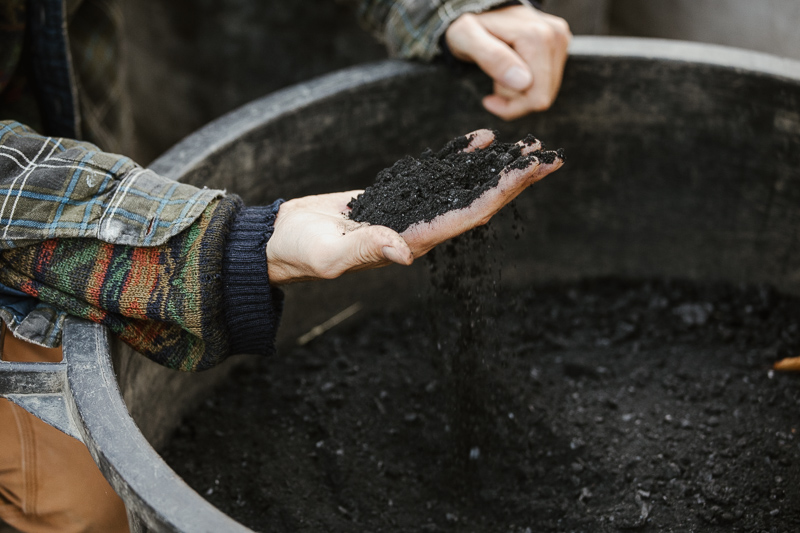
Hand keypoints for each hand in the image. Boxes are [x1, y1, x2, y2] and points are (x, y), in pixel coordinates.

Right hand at [265, 129, 563, 283]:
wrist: (284, 240)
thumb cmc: (301, 252)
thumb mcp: (329, 255)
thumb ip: (365, 251)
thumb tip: (404, 252)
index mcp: (413, 241)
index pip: (469, 215)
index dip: (504, 193)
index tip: (533, 172)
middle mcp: (421, 228)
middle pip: (478, 200)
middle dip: (513, 180)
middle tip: (547, 155)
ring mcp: (412, 211)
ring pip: (463, 186)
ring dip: (494, 168)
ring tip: (524, 146)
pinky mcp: (398, 196)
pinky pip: (437, 175)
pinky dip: (459, 157)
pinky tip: (478, 140)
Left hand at [444, 5, 571, 119]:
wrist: (480, 10)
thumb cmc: (469, 26)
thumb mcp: (467, 38)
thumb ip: (492, 58)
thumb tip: (523, 82)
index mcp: (536, 37)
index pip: (537, 97)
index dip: (511, 107)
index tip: (489, 100)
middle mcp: (555, 37)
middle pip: (543, 95)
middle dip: (515, 99)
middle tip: (494, 84)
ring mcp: (560, 40)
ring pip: (546, 91)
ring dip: (520, 92)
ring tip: (502, 74)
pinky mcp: (560, 44)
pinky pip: (548, 81)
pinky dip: (527, 84)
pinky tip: (512, 71)